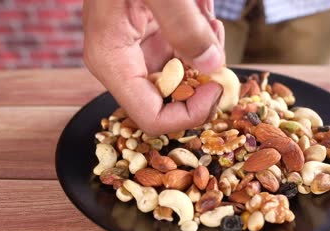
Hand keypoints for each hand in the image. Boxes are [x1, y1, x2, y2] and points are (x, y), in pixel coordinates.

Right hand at [83, 0, 225, 134]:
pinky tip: (202, 14)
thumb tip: (212, 65)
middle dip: (202, 78)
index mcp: (112, 60)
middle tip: (215, 38)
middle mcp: (121, 63)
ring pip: (180, 77)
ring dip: (204, 54)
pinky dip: (199, 39)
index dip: (190, 114)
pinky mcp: (149, 38)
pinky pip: (180, 55)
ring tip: (206, 17)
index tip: (216, 87)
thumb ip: (184, 26)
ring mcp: (136, 51)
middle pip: (170, 100)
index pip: (152, 118)